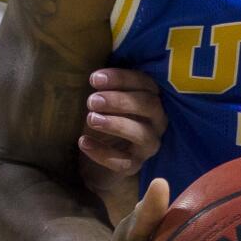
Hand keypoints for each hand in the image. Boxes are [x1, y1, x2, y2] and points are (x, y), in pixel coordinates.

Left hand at [78, 69, 167, 223]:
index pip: (145, 83)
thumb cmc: (105, 118)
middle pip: (149, 106)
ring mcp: (148, 145)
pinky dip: (103, 153)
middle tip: (92, 100)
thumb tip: (93, 75)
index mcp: (151, 98)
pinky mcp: (135, 165)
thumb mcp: (105, 100)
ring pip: (141, 134)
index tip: (94, 79)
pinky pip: (123, 161)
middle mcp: (157, 121)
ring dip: (116, 124)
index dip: (121, 79)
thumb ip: (105, 87)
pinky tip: (83, 143)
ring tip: (91, 118)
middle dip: (120, 101)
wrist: (98, 159)